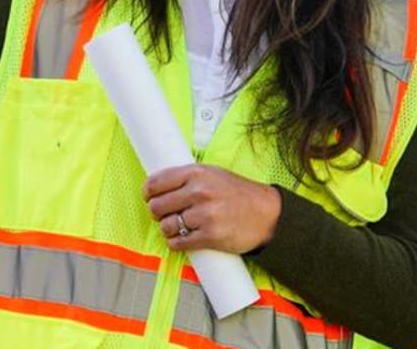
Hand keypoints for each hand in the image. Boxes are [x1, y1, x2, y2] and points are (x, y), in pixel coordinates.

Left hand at [144, 165, 280, 254]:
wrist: (268, 215)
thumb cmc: (239, 194)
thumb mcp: (213, 174)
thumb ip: (187, 178)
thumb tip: (158, 186)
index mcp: (197, 173)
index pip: (155, 182)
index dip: (148, 192)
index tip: (149, 197)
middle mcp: (199, 192)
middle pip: (157, 206)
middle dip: (157, 213)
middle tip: (165, 214)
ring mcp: (205, 215)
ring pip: (166, 226)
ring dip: (167, 229)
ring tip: (176, 227)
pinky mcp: (210, 236)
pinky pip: (178, 243)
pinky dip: (175, 243)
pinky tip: (181, 239)